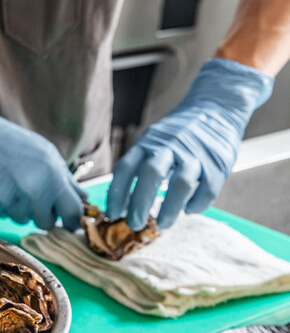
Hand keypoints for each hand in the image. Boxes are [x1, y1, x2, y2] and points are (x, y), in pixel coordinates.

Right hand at [0, 92, 84, 230]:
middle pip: (46, 223)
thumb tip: (85, 200)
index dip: (72, 220)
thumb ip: (67, 180)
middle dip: (44, 214)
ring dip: (21, 208)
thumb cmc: (16, 144)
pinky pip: (3, 215)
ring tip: (14, 185)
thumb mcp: (47, 155)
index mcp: (51, 177)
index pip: (72, 214)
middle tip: (36, 197)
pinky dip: (3, 205)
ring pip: (23, 220)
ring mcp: (8, 199)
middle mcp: (31, 191)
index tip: (69, 220)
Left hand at [107, 58, 273, 229]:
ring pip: (181, 184)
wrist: (216, 108)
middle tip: (134, 225)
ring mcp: (196, 153)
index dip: (116, 193)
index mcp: (148, 142)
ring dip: (169, 209)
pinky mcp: (219, 162)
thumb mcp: (152, 141)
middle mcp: (170, 146)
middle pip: (150, 174)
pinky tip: (189, 210)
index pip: (125, 167)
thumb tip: (120, 202)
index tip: (112, 214)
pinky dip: (197, 204)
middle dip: (139, 203)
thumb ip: (138, 164)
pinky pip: (207, 189)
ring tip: (162, 225)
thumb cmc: (176, 135)